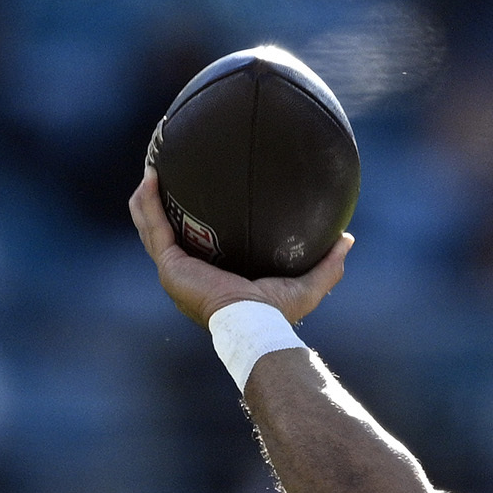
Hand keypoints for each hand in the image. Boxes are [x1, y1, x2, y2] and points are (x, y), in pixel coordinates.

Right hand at [127, 168, 352, 330]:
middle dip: (158, 202)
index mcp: (209, 276)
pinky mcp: (170, 265)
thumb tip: (347, 239)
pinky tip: (152, 176)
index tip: (194, 190)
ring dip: (145, 197)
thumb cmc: (277, 314)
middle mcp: (187, 272)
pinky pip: (153, 226)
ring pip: (149, 226)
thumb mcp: (307, 285)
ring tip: (150, 166)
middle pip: (162, 231)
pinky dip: (148, 202)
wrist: (255, 327)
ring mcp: (175, 269)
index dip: (188, 220)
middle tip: (163, 170)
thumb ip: (328, 264)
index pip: (192, 244)